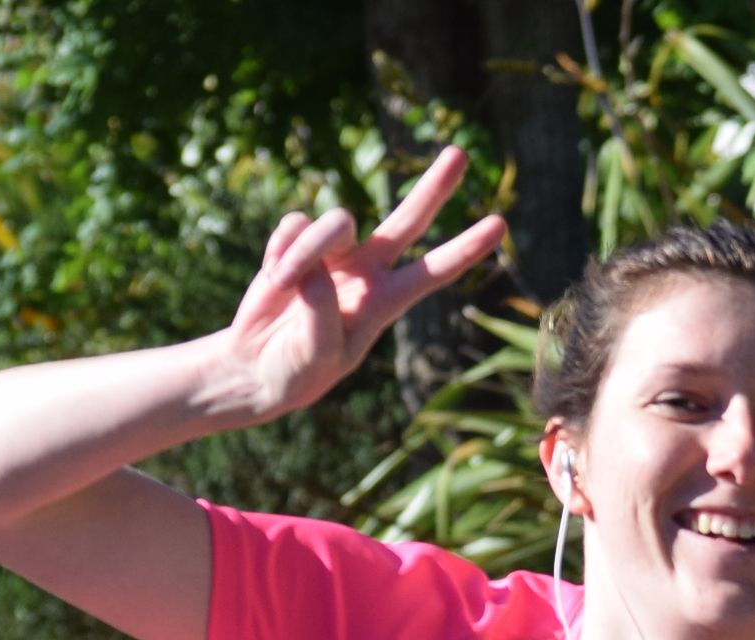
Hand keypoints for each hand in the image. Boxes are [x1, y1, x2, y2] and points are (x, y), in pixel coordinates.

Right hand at [217, 148, 509, 420]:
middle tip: (460, 153)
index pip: (434, 272)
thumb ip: (321, 318)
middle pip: (409, 220)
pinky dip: (278, 249)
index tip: (500, 224)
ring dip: (305, 251)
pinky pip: (294, 225)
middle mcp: (368, 271)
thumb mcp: (314, 358)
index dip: (466, 248)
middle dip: (434, 188)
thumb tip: (315, 273)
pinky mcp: (299, 241)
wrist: (254, 364)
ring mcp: (336, 252)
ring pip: (334, 222)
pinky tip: (273, 277)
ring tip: (282, 285)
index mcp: (386, 302)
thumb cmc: (295, 371)